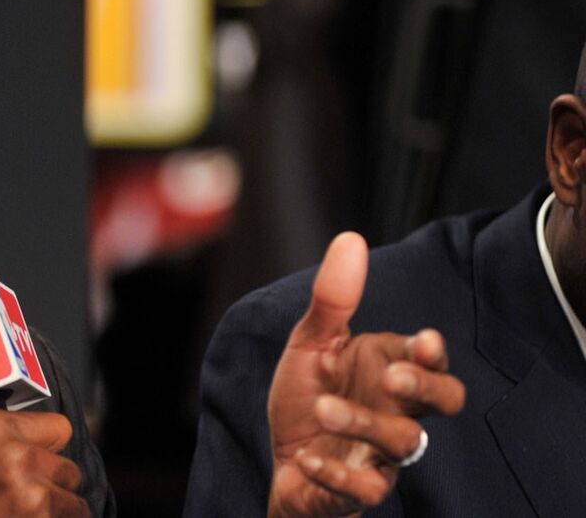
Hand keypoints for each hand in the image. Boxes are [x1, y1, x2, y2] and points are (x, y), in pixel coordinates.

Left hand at [266, 232, 465, 517]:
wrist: (283, 458)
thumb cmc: (307, 395)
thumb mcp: (312, 345)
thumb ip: (332, 300)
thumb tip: (350, 238)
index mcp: (390, 370)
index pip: (430, 361)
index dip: (432, 354)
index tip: (425, 341)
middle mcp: (397, 410)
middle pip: (444, 402)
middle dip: (427, 387)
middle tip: (394, 376)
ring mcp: (383, 452)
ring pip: (401, 442)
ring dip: (364, 423)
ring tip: (322, 407)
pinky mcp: (359, 488)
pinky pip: (365, 489)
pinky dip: (337, 474)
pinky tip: (308, 457)